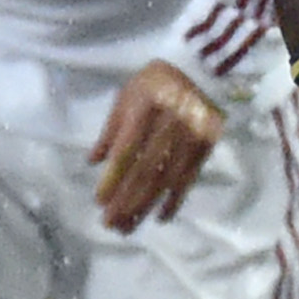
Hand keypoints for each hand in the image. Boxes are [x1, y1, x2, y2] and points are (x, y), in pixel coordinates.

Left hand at [89, 60, 223, 233]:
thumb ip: (111, 129)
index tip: (100, 201)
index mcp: (146, 108)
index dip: (114, 178)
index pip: (128, 150)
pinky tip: (160, 218)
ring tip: (128, 227)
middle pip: (145, 170)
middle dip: (126, 200)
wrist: (201, 71)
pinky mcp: (205, 148)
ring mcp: (190, 138)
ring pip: (165, 179)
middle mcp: (170, 125)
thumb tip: (93, 161)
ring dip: (145, 206)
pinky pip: (188, 179)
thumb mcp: (127, 97)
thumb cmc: (154, 83)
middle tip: (110, 224)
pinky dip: (174, 201)